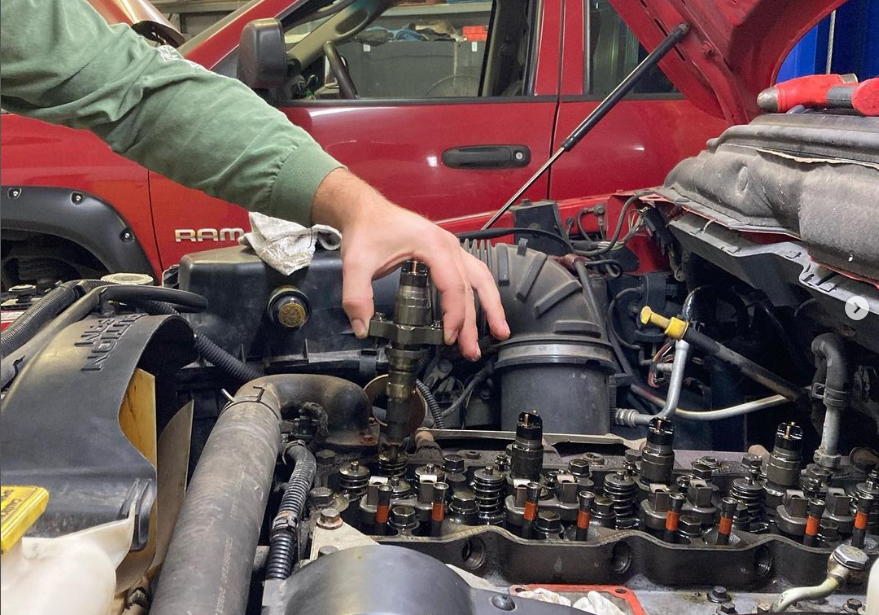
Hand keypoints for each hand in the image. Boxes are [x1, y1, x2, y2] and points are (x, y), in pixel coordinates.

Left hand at [312, 169, 509, 358]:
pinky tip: (484, 310)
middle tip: (473, 350)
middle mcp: (449, 245)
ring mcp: (451, 247)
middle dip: (475, 321)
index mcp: (433, 246)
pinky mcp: (447, 252)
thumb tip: (363, 328)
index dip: (455, 316)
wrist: (365, 210)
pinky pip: (473, 273)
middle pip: (471, 287)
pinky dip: (481, 293)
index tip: (448, 338)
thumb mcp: (356, 264)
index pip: (454, 286)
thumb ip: (357, 297)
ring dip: (491, 306)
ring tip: (499, 332)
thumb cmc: (366, 231)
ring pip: (481, 278)